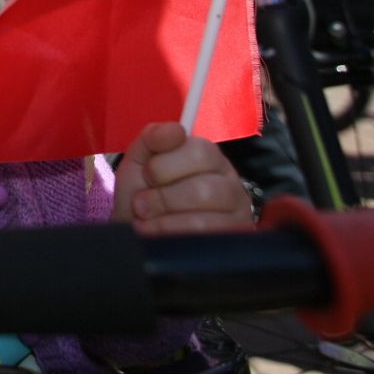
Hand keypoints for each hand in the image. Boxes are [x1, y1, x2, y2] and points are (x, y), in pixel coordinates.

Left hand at [111, 122, 253, 235]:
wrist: (137, 237)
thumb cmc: (142, 198)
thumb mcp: (140, 162)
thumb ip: (153, 138)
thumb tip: (175, 129)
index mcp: (210, 159)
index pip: (201, 151)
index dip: (165, 165)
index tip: (148, 174)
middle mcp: (230, 185)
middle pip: (204, 189)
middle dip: (162, 197)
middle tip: (142, 203)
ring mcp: (236, 217)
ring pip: (203, 220)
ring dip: (163, 220)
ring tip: (147, 221)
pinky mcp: (231, 244)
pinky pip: (202, 242)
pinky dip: (171, 237)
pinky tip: (157, 236)